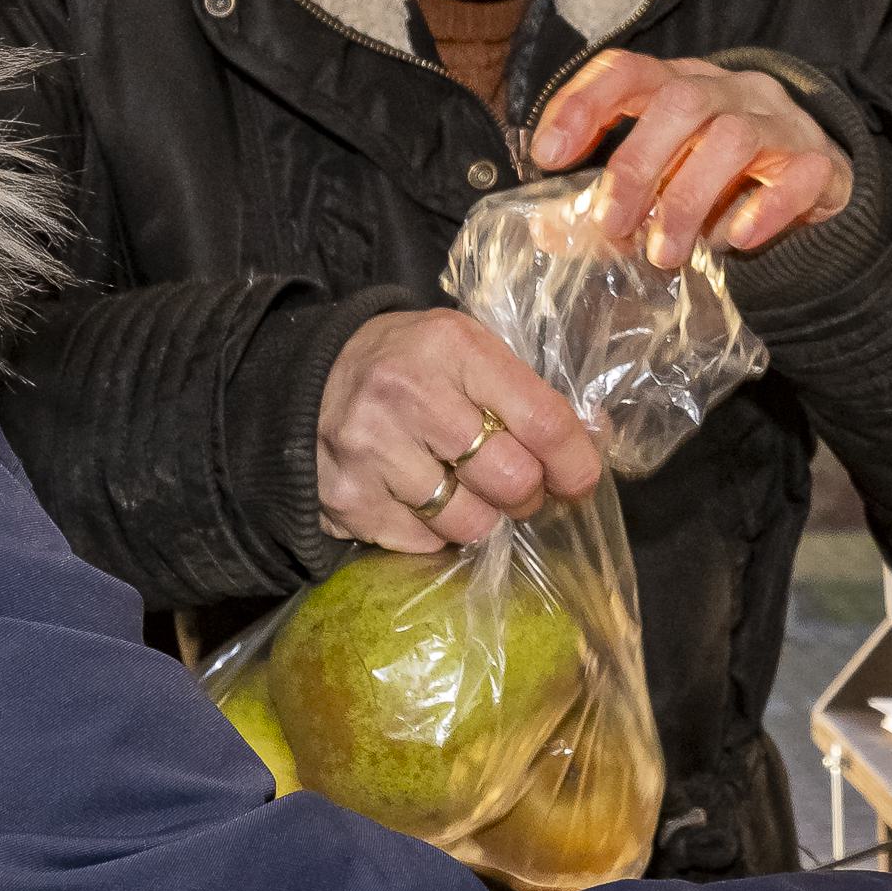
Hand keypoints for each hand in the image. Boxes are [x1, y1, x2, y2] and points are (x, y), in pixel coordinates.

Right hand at [317, 309, 602, 552]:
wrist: (297, 381)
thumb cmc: (403, 364)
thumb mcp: (463, 349)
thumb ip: (523, 390)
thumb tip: (594, 440)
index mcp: (453, 347)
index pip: (542, 420)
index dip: (575, 462)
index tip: (581, 481)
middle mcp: (410, 395)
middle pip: (511, 480)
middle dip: (527, 494)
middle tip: (516, 487)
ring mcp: (373, 451)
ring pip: (469, 522)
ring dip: (480, 517)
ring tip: (463, 490)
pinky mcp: (347, 500)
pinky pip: (423, 543)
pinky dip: (432, 532)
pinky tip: (417, 499)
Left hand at [529, 52, 854, 269]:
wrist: (819, 191)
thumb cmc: (726, 183)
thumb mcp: (663, 182)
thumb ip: (610, 201)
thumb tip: (548, 228)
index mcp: (684, 83)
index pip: (628, 70)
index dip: (582, 104)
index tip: (548, 157)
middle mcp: (733, 91)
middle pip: (680, 102)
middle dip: (636, 165)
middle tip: (611, 227)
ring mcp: (782, 123)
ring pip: (733, 137)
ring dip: (688, 199)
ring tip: (664, 254)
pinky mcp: (823, 163)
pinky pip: (799, 175)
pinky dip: (764, 209)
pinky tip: (737, 240)